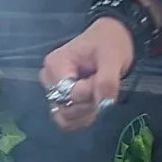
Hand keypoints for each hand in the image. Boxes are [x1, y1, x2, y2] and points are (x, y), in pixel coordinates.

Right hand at [40, 17, 134, 133]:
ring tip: (98, 93)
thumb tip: (101, 104)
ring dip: (87, 112)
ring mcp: (52, 91)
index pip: (69, 93)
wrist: (110, 40)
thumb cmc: (109, 43)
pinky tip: (93, 108)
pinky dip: (82, 119)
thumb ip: (107, 81)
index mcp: (55, 64)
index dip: (90, 92)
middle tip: (102, 84)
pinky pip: (66, 121)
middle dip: (90, 102)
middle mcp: (49, 79)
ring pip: (66, 117)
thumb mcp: (112, 57)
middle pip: (66, 108)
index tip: (102, 77)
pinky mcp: (59, 101)